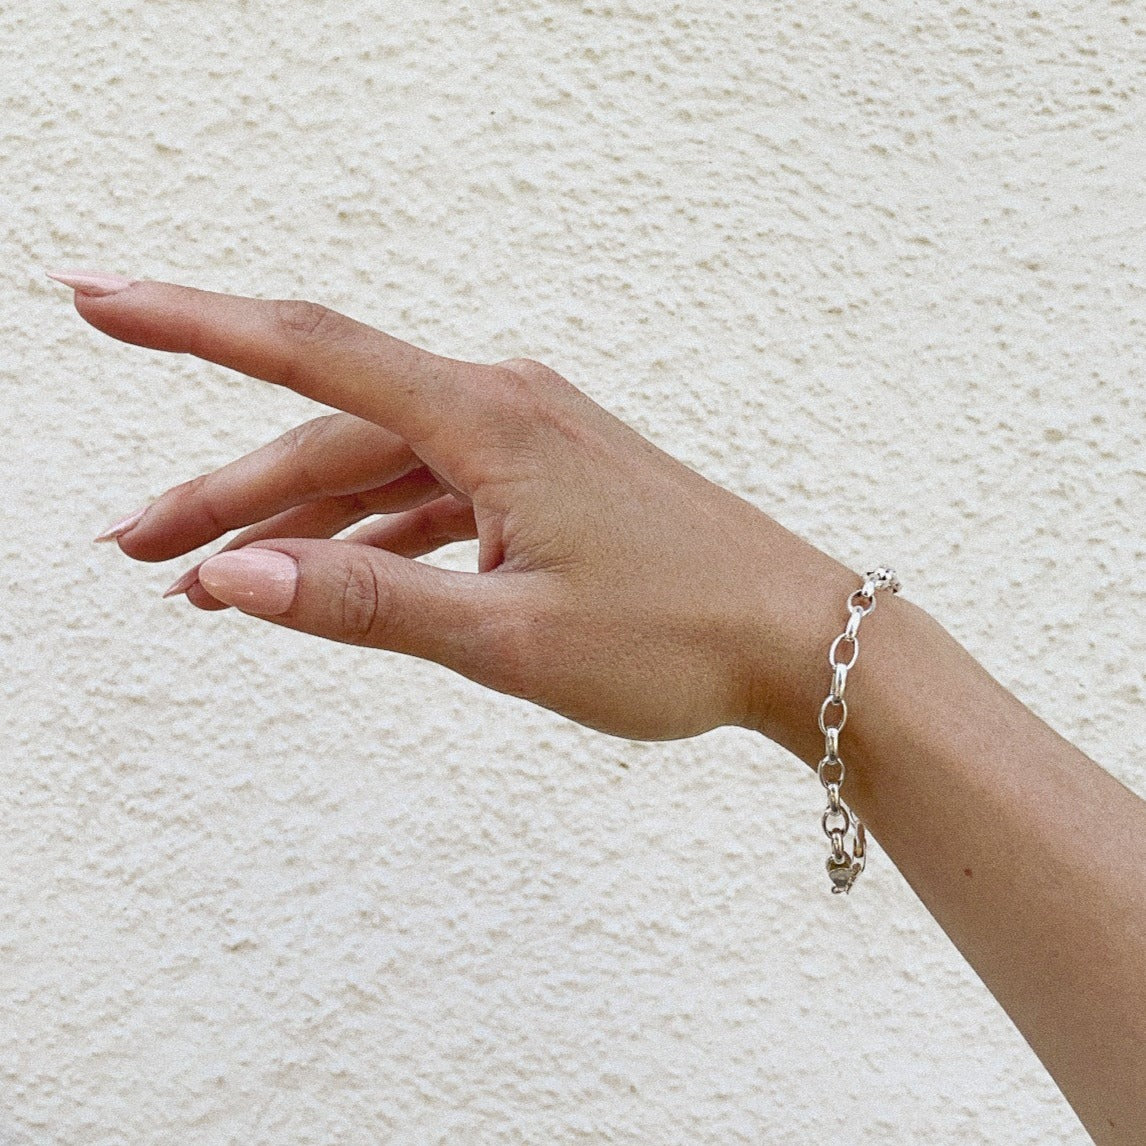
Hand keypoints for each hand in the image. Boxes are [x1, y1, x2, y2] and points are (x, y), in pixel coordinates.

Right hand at [63, 275, 849, 742]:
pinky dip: (374, 531)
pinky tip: (332, 568)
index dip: (193, 324)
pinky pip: (434, 495)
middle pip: (332, 432)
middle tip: (138, 549)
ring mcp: (530, 443)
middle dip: (227, 492)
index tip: (99, 299)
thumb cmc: (677, 637)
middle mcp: (504, 408)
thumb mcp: (509, 637)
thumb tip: (237, 578)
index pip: (310, 351)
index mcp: (489, 420)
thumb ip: (369, 605)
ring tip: (212, 576)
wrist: (801, 639)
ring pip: (379, 467)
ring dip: (296, 518)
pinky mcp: (548, 482)